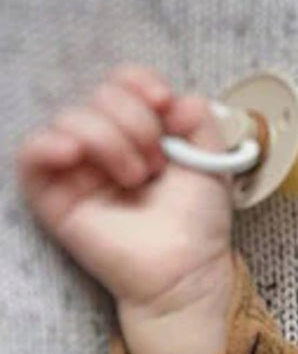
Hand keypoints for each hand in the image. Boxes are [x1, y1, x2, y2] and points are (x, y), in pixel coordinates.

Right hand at [15, 63, 235, 315]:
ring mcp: (77, 169)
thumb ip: (200, 122)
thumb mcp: (212, 162)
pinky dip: (48, 145)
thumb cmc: (198, 223)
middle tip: (158, 163)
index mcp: (141, 133)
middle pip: (99, 96)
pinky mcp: (52, 196)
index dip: (138, 83)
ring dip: (109, 140)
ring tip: (136, 178)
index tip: (162, 101)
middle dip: (135, 121)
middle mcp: (105, 145)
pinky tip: (73, 154)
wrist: (186, 271)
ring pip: (70, 119)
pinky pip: (30, 154)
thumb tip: (181, 97)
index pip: (122, 84)